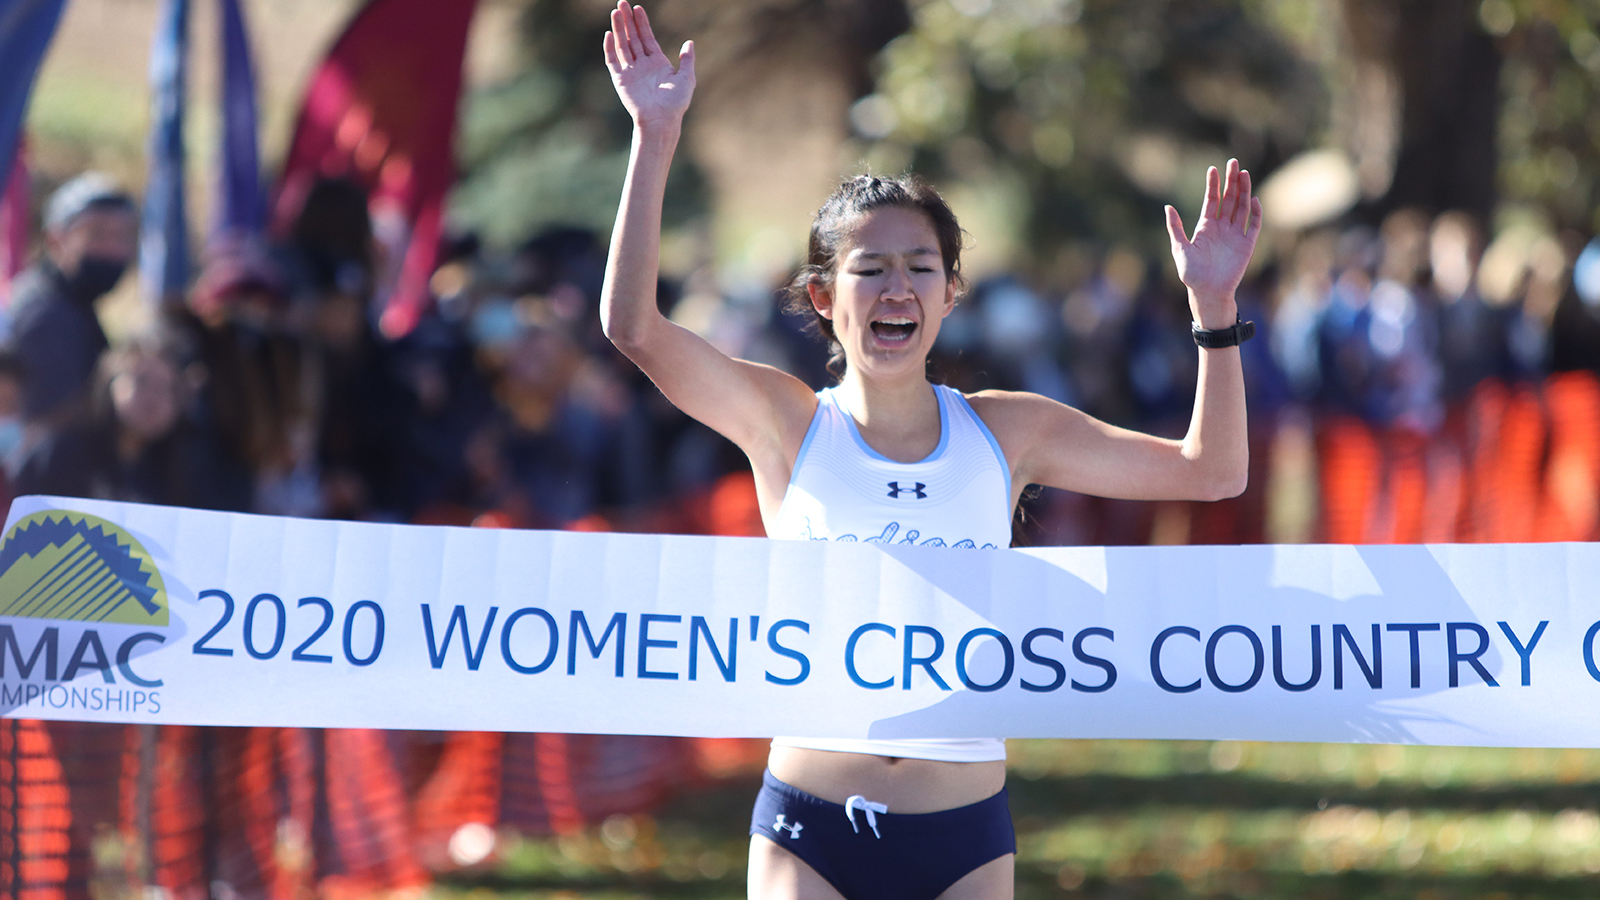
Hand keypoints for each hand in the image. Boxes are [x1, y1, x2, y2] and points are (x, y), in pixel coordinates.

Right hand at [604, 1, 694, 129]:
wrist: (661, 120)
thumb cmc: (676, 103)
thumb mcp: (687, 78)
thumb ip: (688, 60)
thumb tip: (689, 42)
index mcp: (657, 62)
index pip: (647, 37)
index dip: (642, 23)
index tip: (638, 8)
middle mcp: (642, 65)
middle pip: (632, 38)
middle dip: (628, 20)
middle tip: (622, 3)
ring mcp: (630, 71)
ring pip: (622, 45)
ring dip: (619, 29)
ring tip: (615, 12)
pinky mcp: (620, 80)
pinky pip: (613, 61)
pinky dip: (610, 48)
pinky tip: (609, 34)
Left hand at [1165, 159, 1262, 326]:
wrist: (1208, 292)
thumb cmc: (1192, 274)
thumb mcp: (1179, 249)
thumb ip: (1175, 228)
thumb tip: (1167, 207)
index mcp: (1205, 226)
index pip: (1212, 200)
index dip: (1213, 185)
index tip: (1212, 169)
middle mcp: (1222, 227)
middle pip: (1229, 199)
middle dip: (1231, 181)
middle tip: (1233, 163)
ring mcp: (1235, 234)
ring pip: (1242, 207)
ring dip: (1243, 191)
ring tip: (1243, 173)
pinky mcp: (1247, 244)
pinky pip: (1254, 225)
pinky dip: (1255, 212)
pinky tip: (1253, 199)